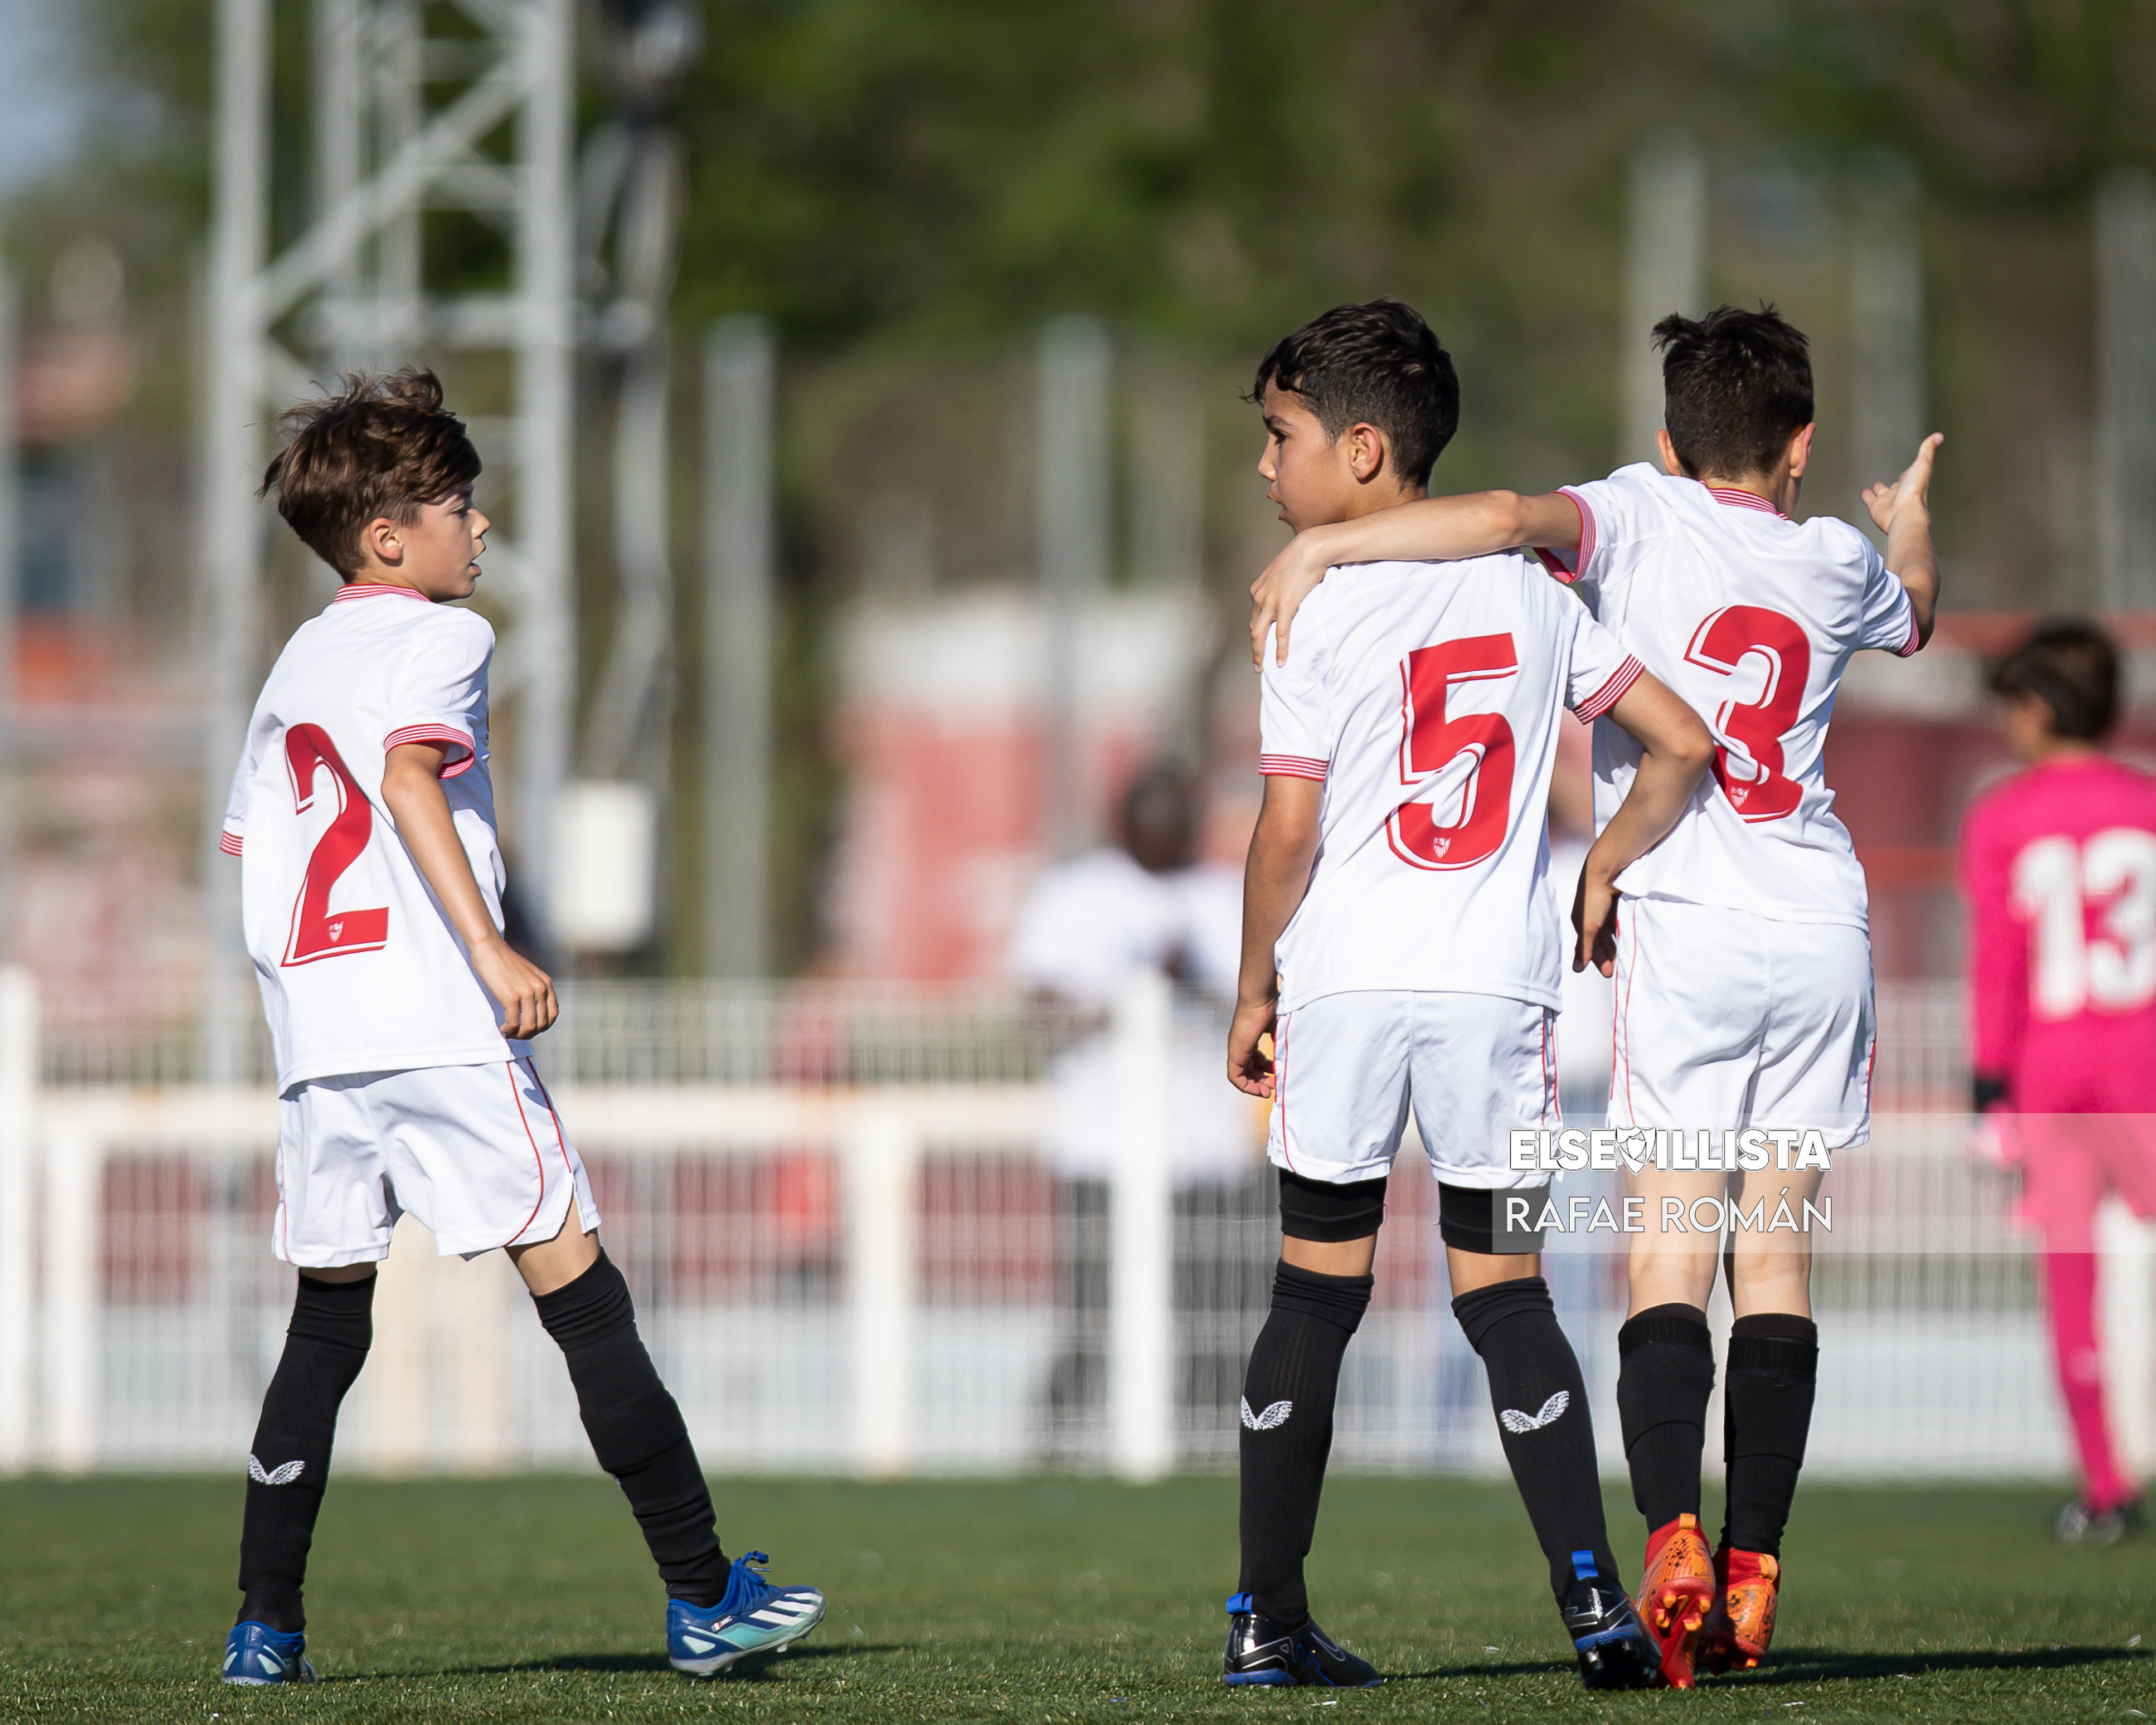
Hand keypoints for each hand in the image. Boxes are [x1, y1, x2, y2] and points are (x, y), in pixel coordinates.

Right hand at [470, 936, 557, 1037]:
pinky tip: (504, 1028)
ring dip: (519, 1034)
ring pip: (529, 1026)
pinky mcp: (511, 997)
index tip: (532, 1029)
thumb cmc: (505, 961)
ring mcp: (527, 993)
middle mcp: (540, 988)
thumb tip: (532, 1010)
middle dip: (530, 1033)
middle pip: (542, 1023)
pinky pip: (513, 1022)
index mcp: (546, 983)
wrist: (490, 948)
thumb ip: (534, 989)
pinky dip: (509, 1029)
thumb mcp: (529, 974)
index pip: (553, 1014)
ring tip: (510, 1032)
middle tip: (518, 1034)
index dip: (543, 1026)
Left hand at [1227, 994, 1279, 1096]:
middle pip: (1248, 1070)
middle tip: (1275, 1086)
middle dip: (1262, 1081)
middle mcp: (1241, 1045)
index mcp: (1250, 1038)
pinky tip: (1260, 1089)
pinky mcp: (1235, 1052)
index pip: (1254, 1060)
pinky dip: (1246, 1086)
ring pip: (1241, 1075)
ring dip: (1255, 1085)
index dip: (1265, 1071)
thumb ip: (1282, 1040)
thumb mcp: (1279, 1028)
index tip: (1277, 1074)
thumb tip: (1293, 1052)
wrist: (1261, 996)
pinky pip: (1235, 1076)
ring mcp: (1236, 1049)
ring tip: (1269, 1090)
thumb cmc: (1272, 1006)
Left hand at [1248, 531, 1333, 668]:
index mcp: (1257, 590)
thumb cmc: (1300, 558)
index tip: (1259, 644)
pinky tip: (1281, 661)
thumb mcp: (1281, 574)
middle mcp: (1259, 597)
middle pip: (1253, 629)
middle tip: (1256, 664)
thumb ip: (1278, 588)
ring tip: (1262, 668)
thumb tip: (1285, 596)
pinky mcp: (1284, 607)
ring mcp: (1270, 603)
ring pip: (1259, 635)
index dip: (1256, 632)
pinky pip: (1280, 634)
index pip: (1254, 617)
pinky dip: (1280, 649)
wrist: (1310, 549)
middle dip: (1253, 648)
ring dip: (1260, 654)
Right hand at [1572, 866, 1618, 977]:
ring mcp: (1602, 910)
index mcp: (1580, 922)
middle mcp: (1590, 917)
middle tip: (1615, 967)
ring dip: (1614, 944)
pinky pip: (1616, 922)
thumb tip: (1576, 968)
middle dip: (1605, 954)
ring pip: (1608, 932)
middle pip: (1598, 940)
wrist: (1607, 870)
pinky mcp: (1614, 903)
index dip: (1596, 960)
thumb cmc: (1593, 897)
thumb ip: (1583, 949)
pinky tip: (1626, 935)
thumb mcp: (1588, 928)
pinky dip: (1620, 931)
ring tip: (1623, 954)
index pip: (1587, 946)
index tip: (1607, 972)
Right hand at [1862, 432, 1942, 534]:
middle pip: (1895, 486)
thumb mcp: (1923, 464)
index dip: (1910, 471)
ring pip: (1882, 493)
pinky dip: (1866, 496)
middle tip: (1893, 479)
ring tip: (1874, 486)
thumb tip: (1939, 436)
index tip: (1911, 466)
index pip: (1909, 474)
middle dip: (1894, 483)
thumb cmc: (1915, 492)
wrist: (1904, 514)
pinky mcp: (1876, 508)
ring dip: (1878, 490)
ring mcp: (1888, 501)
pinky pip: (1870, 500)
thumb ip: (1927, 450)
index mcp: (1911, 481)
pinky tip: (1864, 493)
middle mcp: (1900, 492)